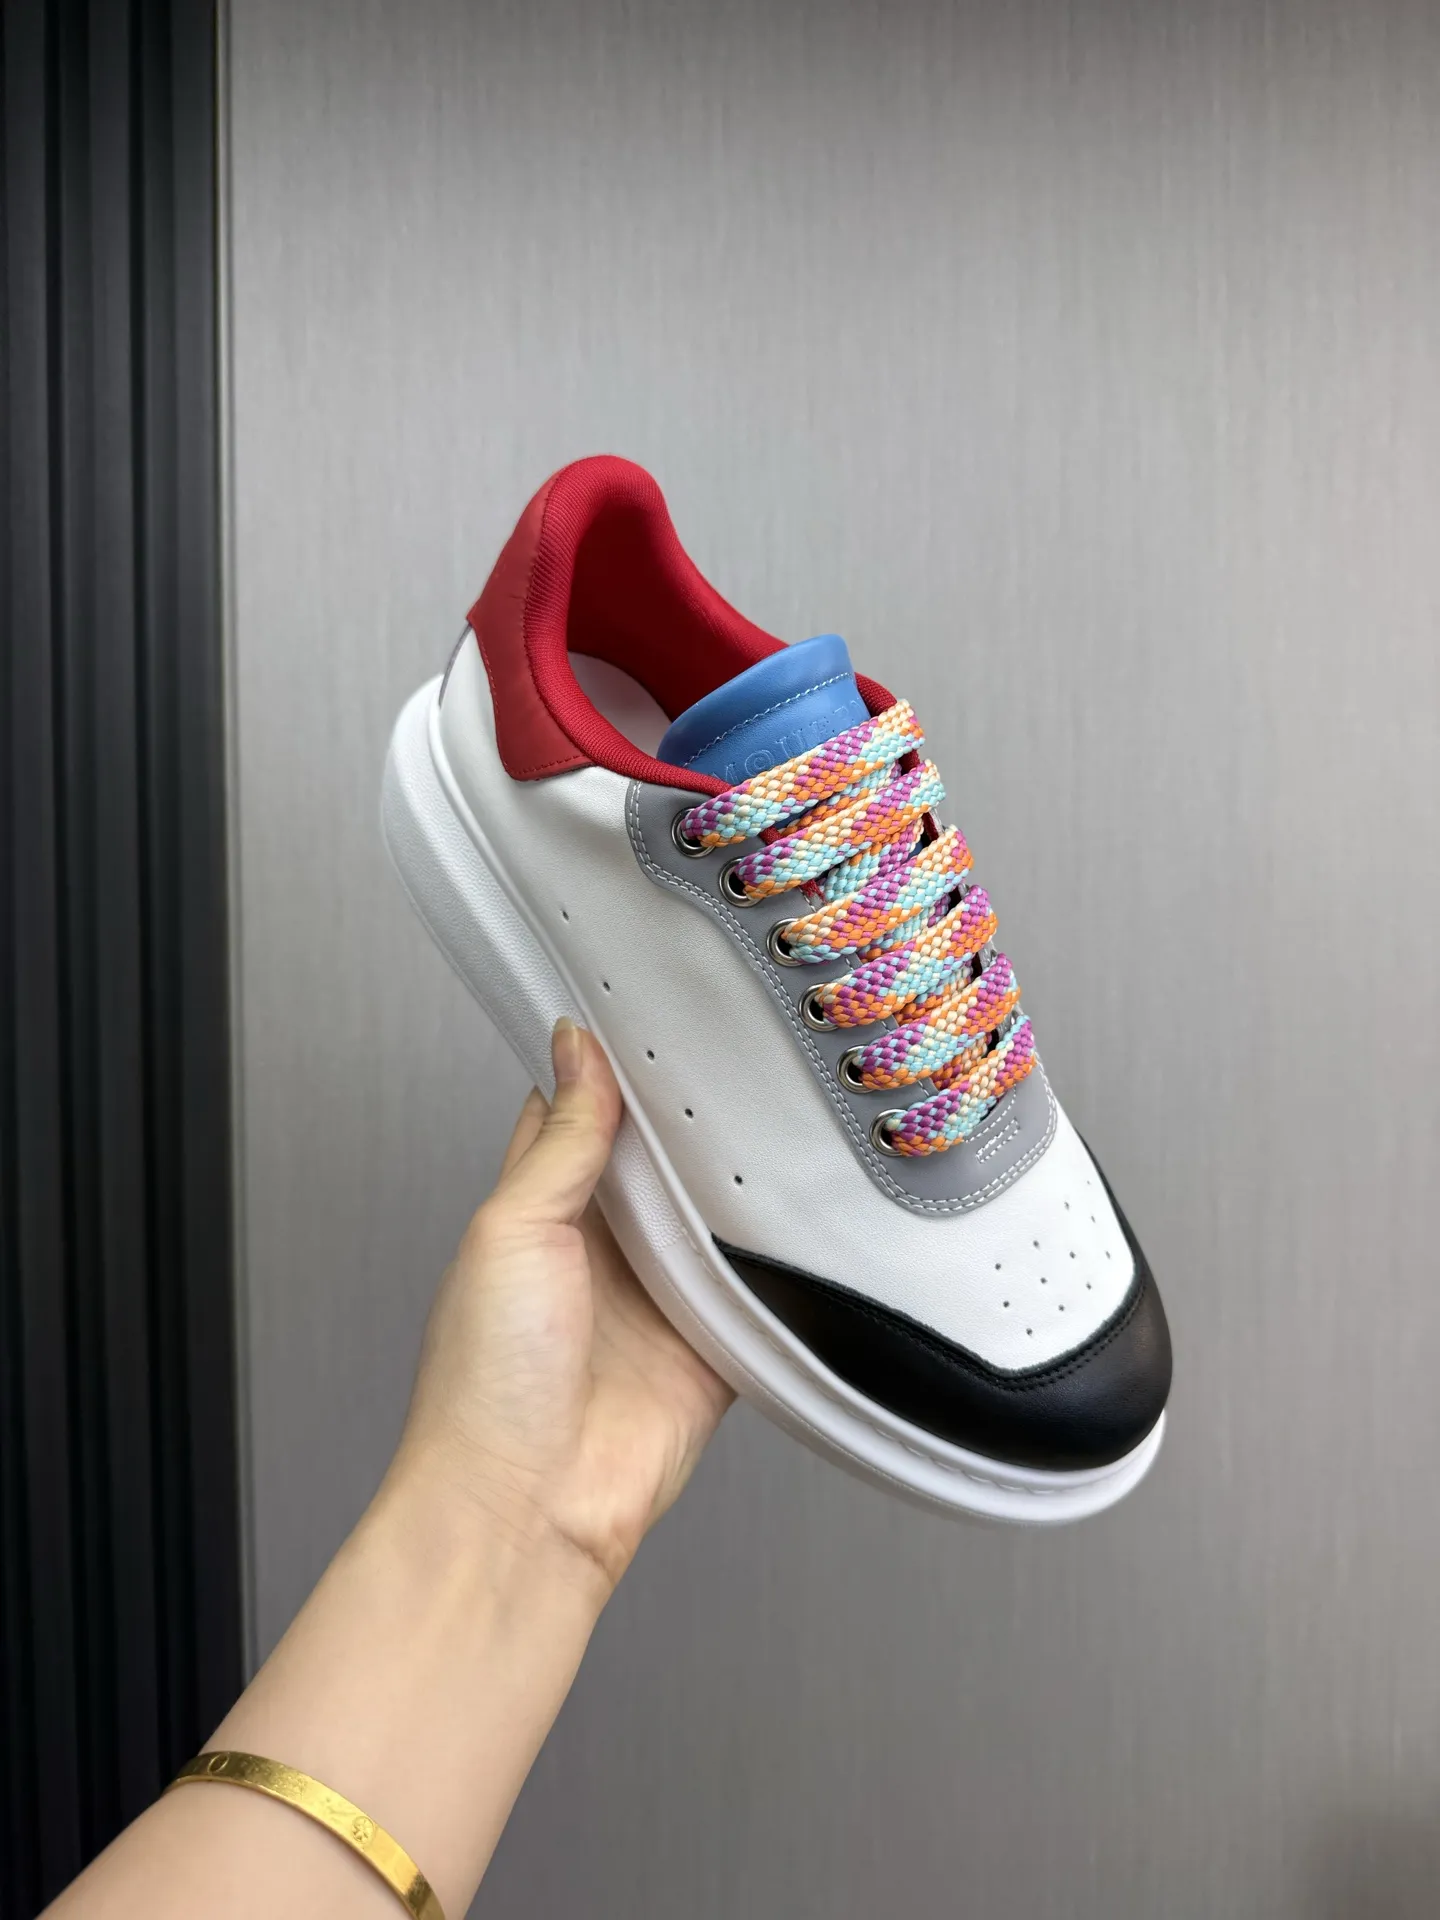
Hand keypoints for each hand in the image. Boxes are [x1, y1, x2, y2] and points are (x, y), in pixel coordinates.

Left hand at [392, 1018, 733, 1593]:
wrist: (527, 1510)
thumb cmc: (486, 1382)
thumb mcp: (513, 1229)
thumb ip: (559, 1141)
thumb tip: (574, 1047)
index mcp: (543, 1211)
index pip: (580, 1115)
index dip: (612, 1064)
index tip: (656, 1006)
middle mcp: (605, 1249)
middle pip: (663, 1161)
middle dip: (697, 1117)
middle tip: (744, 1049)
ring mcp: (663, 1298)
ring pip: (718, 1215)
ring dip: (743, 1181)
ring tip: (788, 1111)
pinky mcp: (715, 1346)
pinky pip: (763, 1289)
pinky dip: (784, 1260)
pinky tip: (810, 1212)